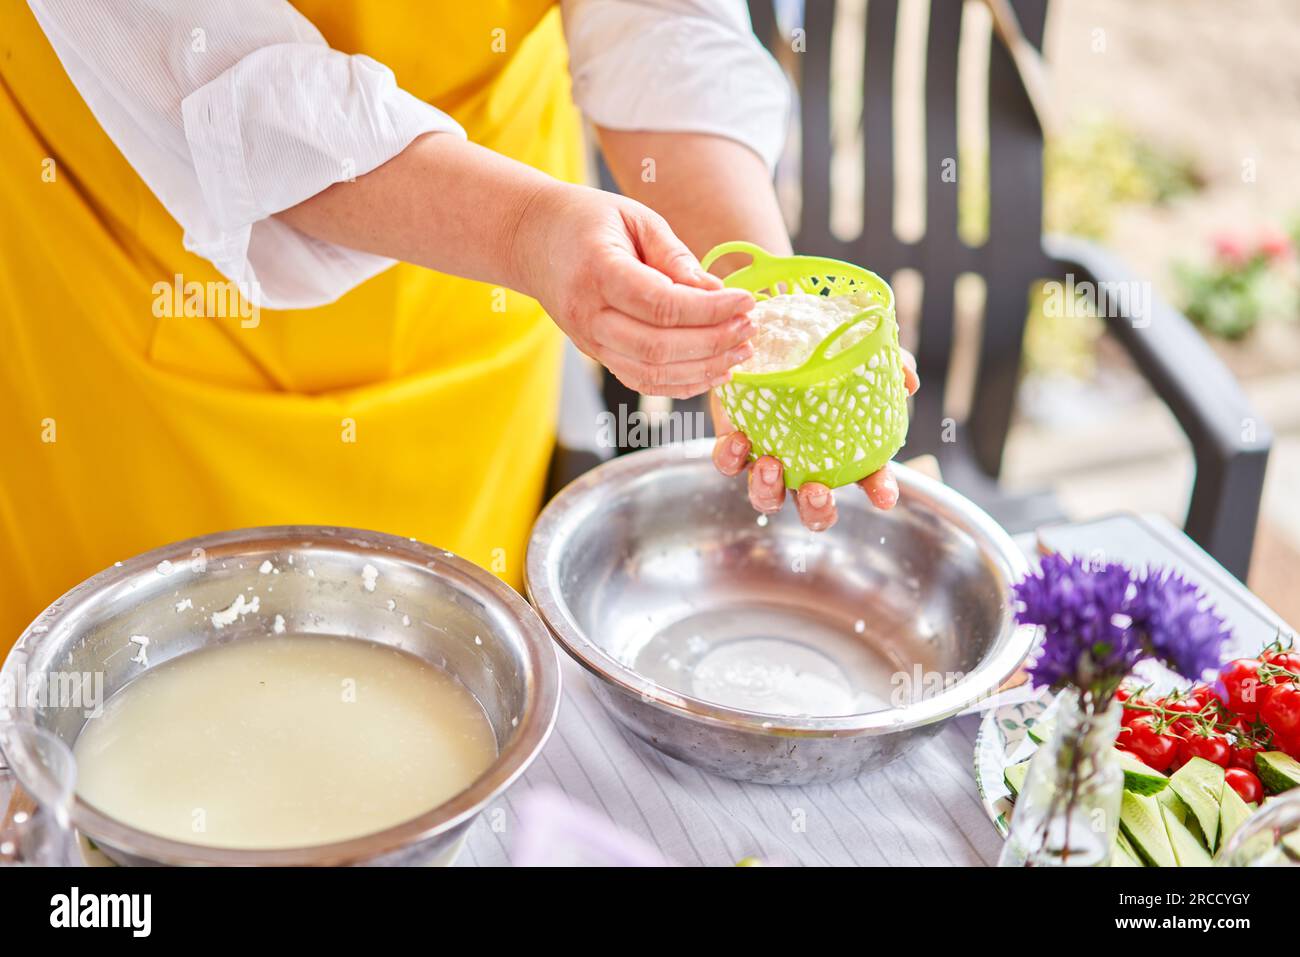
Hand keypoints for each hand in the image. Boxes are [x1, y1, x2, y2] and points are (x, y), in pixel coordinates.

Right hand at [510, 182, 756, 398]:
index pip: (662, 305)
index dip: (710, 311)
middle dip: (714, 343)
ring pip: (652, 375)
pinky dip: (683, 383)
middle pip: (659, 348)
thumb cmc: (586, 220)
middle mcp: (589, 315)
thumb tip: (716, 292)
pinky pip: (643, 382)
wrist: (531, 239)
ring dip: (704, 369)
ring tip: (742, 352)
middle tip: (750, 328)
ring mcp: (589, 341)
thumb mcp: (635, 218)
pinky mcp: (597, 354)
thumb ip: (674, 257)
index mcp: (598, 272)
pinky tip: (715, 369)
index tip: (746, 301)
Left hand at [710, 351, 919, 530]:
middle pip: (814, 508)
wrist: (768, 331)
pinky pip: (728, 464)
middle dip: (817, 510)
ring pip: (768, 496)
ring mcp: (769, 457)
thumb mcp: (856, 351)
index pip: (870, 479)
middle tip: (816, 490)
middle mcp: (805, 463)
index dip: (880, 491)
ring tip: (772, 464)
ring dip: (769, 490)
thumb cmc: (818, 349)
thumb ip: (888, 363)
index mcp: (844, 450)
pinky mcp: (734, 442)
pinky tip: (740, 440)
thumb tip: (908, 382)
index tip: (885, 497)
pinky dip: (732, 458)